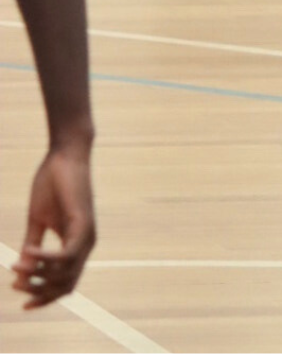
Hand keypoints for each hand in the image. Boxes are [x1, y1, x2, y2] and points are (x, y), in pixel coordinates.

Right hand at [11, 148, 95, 308]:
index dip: (46, 297)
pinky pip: (66, 255)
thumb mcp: (38, 221)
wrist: (65, 156)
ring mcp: (87, 234)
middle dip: (40, 291)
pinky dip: (45, 259)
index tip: (24, 303)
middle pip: (66, 284)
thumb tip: (21, 274)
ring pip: (66, 273)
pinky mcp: (84, 223)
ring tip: (17, 267)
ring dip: (38, 276)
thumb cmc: (52, 185)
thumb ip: (32, 248)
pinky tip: (27, 252)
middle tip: (16, 285)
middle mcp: (86, 243)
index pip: (66, 282)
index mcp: (77, 243)